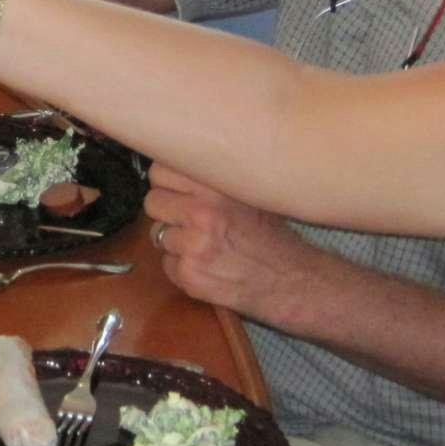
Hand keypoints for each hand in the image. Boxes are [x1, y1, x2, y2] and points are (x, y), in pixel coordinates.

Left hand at [144, 164, 329, 323]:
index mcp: (215, 187)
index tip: (177, 190)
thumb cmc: (271, 237)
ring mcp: (193, 246)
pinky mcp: (189, 275)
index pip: (160, 171)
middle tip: (191, 220)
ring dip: (175, 241)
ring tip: (206, 245)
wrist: (291, 281)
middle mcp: (202, 213)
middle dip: (168, 211)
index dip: (168, 182)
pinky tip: (208, 266)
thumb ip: (211, 179)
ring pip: (157, 234)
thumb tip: (174, 165)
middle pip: (153, 202)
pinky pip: (166, 264)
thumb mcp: (247, 193)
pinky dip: (182, 267)